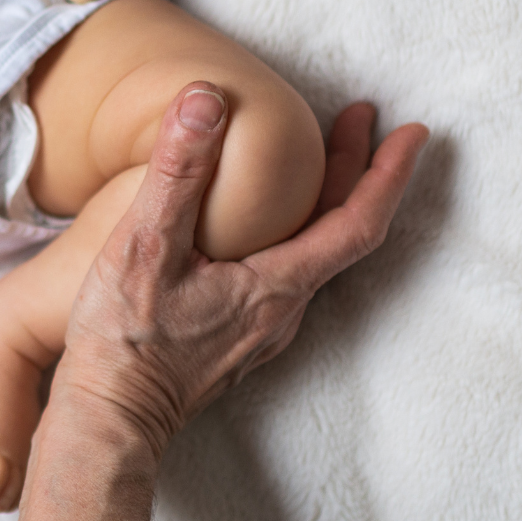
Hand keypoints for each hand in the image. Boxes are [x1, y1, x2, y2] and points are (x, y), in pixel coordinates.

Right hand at [57, 86, 429, 459]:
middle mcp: (283, 312)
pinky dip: (292, 231)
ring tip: (318, 155)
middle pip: (341, 234)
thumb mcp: (144, 245)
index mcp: (277, 286)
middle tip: (360, 117)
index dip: (389, 173)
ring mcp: (262, 331)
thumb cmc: (126, 343)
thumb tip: (207, 98)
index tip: (413, 132)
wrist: (109, 422)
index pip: (358, 222)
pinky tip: (261, 219)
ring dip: (324, 200)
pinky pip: (283, 275)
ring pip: (313, 255)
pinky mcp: (238, 340)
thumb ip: (178, 171)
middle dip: (357, 170)